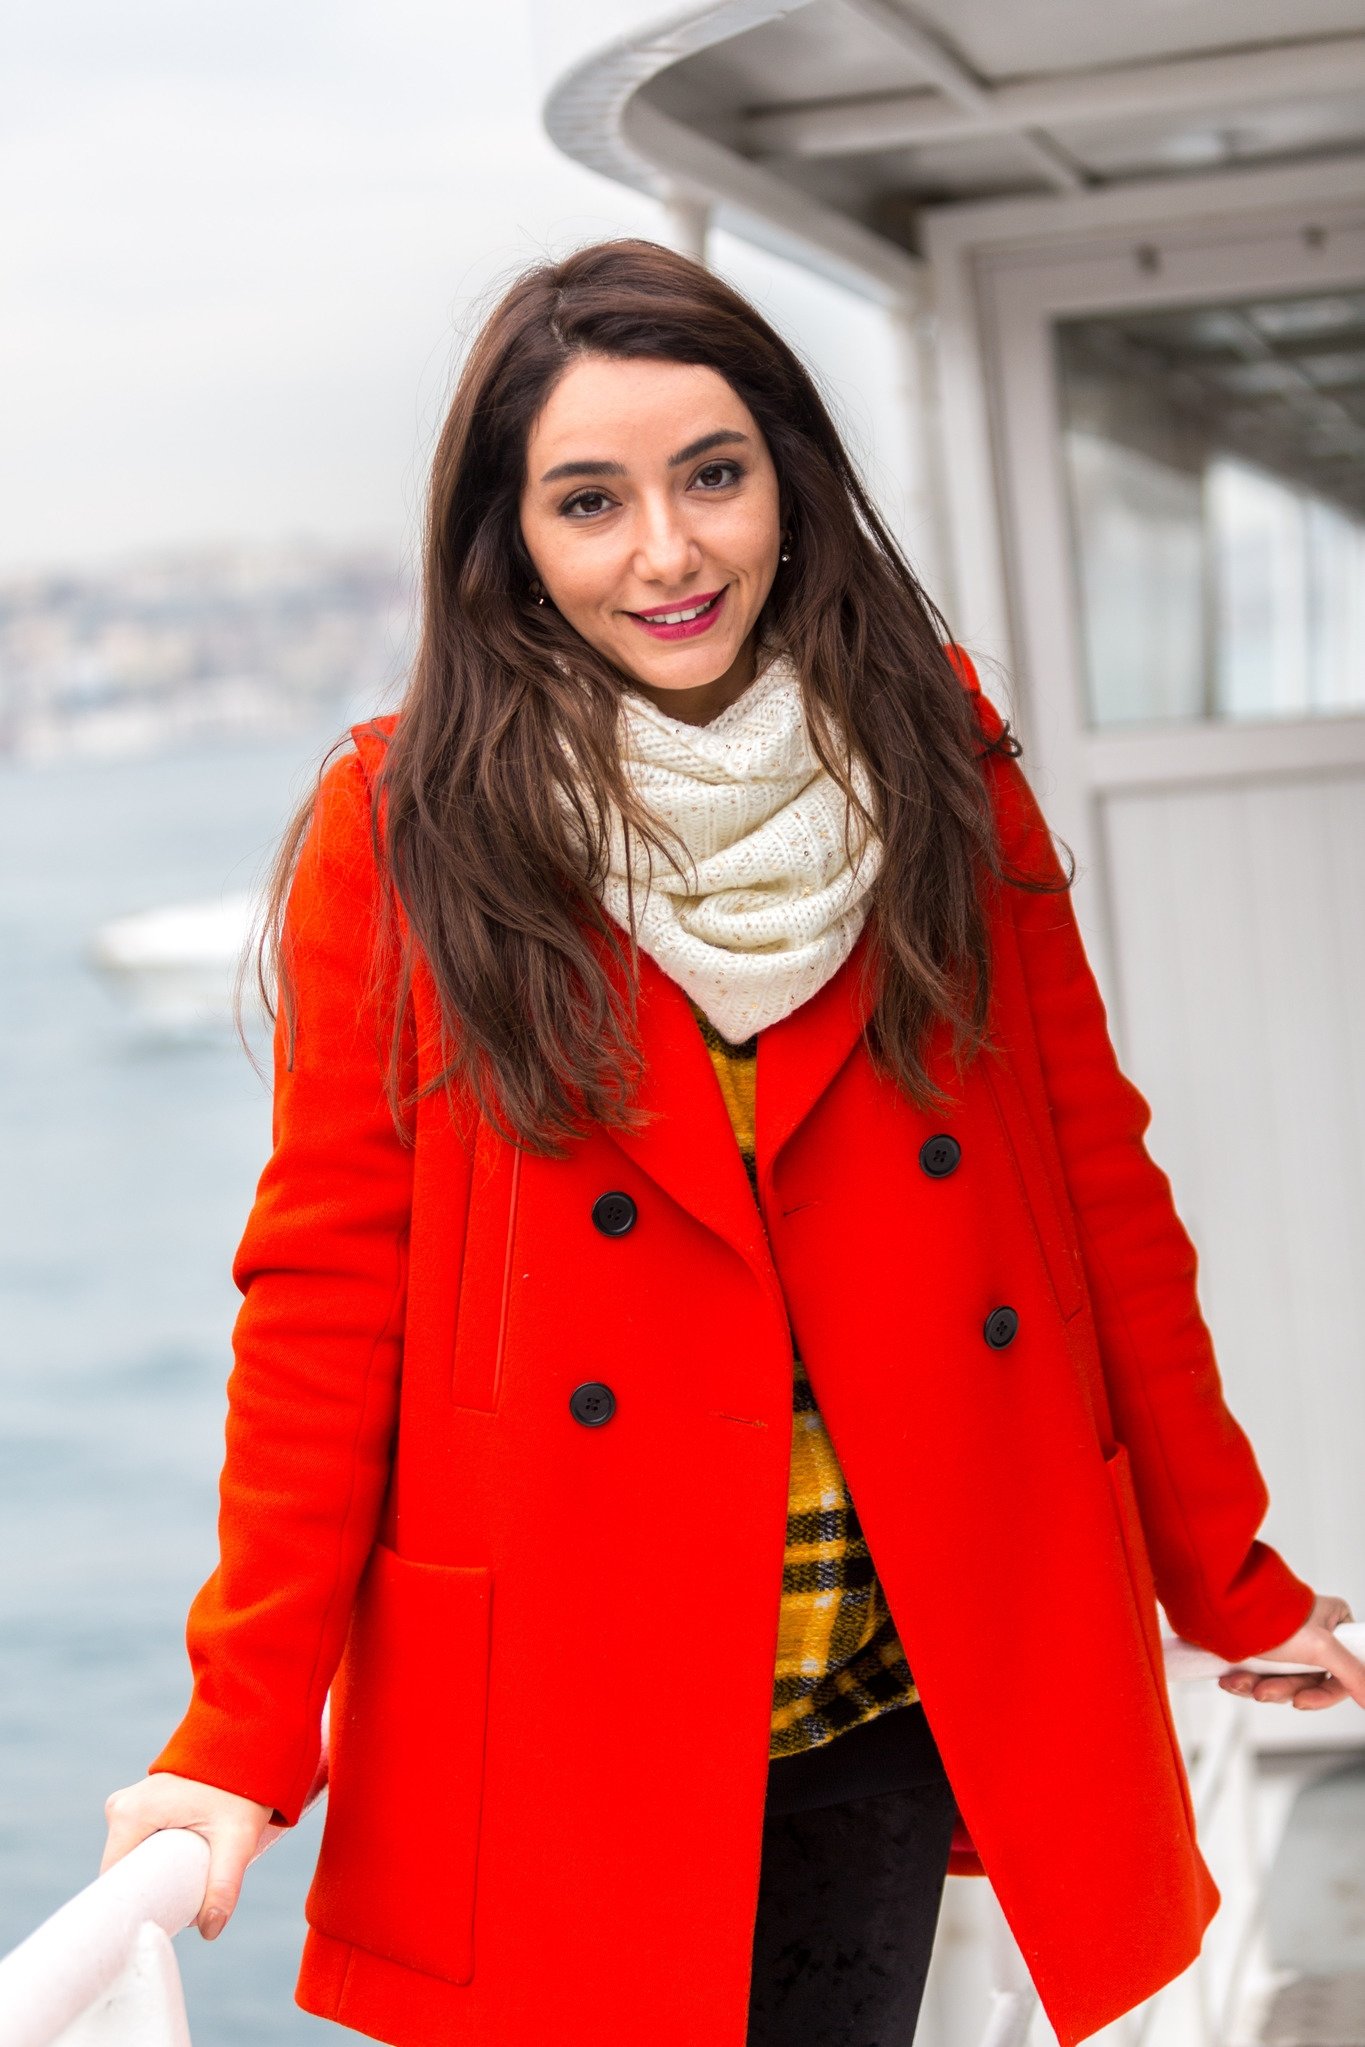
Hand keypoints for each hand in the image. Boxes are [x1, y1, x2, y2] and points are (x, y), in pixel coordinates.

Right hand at [101, 1772, 274, 1937]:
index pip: (115, 1882)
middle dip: (148, 1895)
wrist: (246, 1745)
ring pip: (132, 1861)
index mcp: (130, 1815)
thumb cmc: (241, 1788)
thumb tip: (210, 1931)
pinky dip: (156, 1862)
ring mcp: (128, 1805)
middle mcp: (120, 1808)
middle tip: (181, 1911)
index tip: (159, 1926)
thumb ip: (224, 1884)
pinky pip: (138, 1846)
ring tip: (184, 1892)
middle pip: (124, 1873)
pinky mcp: (140, 1806)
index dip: (133, 1909)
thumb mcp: (236, 1838)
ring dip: (154, 1878)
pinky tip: (179, 1873)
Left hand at [1218, 1594, 1364, 1709]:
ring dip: (1261, 1687)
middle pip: (1308, 1681)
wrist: (1221, 1604)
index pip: (1341, 1673)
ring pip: (1282, 1682)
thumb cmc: (1272, 1616)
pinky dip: (1246, 1682)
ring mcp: (1286, 1642)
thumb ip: (1351, 1673)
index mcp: (1334, 1623)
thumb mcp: (1321, 1647)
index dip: (1322, 1693)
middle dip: (1283, 1689)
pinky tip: (1233, 1681)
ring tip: (1243, 1682)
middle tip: (1265, 1690)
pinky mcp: (1261, 1648)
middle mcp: (1312, 1633)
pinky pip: (1259, 1677)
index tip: (1302, 1701)